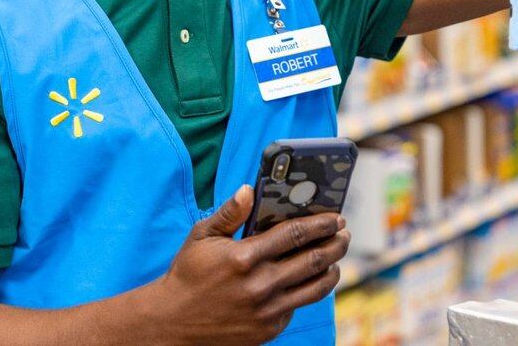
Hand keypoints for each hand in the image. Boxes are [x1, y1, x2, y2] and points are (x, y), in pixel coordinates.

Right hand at [148, 185, 349, 345]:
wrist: (173, 323)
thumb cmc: (188, 274)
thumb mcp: (202, 237)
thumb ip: (229, 213)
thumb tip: (249, 189)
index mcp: (244, 257)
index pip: (296, 234)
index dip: (322, 223)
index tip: (336, 217)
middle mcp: (260, 285)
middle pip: (314, 260)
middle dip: (336, 244)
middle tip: (344, 234)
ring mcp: (267, 311)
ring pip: (315, 288)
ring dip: (332, 269)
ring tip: (336, 258)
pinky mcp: (269, 329)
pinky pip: (297, 306)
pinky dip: (306, 290)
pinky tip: (308, 279)